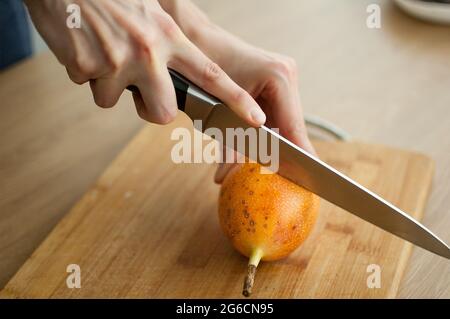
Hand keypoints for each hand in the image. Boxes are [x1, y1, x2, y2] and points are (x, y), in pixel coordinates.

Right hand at [25, 0, 265, 125]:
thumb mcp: (150, 14)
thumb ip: (167, 47)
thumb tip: (174, 77)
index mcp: (170, 37)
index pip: (211, 75)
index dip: (236, 100)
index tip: (256, 120)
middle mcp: (150, 51)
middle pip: (162, 112)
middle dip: (149, 108)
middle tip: (136, 89)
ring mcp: (119, 60)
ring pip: (117, 101)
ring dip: (108, 86)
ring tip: (101, 51)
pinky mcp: (89, 66)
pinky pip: (90, 89)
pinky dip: (84, 75)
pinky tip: (83, 48)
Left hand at [157, 0, 314, 182]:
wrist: (195, 39)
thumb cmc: (203, 69)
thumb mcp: (216, 111)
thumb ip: (227, 145)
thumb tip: (225, 176)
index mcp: (279, 77)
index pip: (294, 126)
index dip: (301, 154)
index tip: (309, 176)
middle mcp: (287, 73)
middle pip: (292, 125)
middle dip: (285, 151)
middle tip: (288, 176)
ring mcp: (284, 75)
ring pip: (285, 121)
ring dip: (277, 141)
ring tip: (277, 164)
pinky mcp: (276, 79)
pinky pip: (277, 112)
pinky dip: (269, 130)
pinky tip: (265, 144)